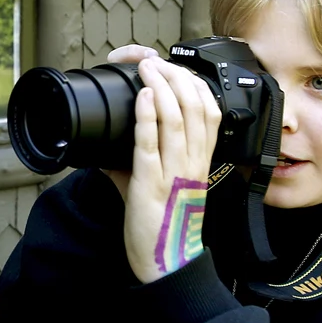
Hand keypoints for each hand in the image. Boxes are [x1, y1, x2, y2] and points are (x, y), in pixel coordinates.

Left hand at [103, 50, 220, 283]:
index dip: (196, 83)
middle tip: (157, 61)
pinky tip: (143, 96)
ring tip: (147, 67)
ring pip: (176, 119)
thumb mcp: (162, 186)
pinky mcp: (151, 183)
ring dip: (161, 86)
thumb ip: (143, 163)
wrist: (166, 261)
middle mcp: (192, 162)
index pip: (210, 111)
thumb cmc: (164, 225)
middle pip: (195, 106)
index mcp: (200, 161)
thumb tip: (111, 147)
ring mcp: (174, 172)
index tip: (179, 67)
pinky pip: (150, 143)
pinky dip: (147, 116)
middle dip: (177, 76)